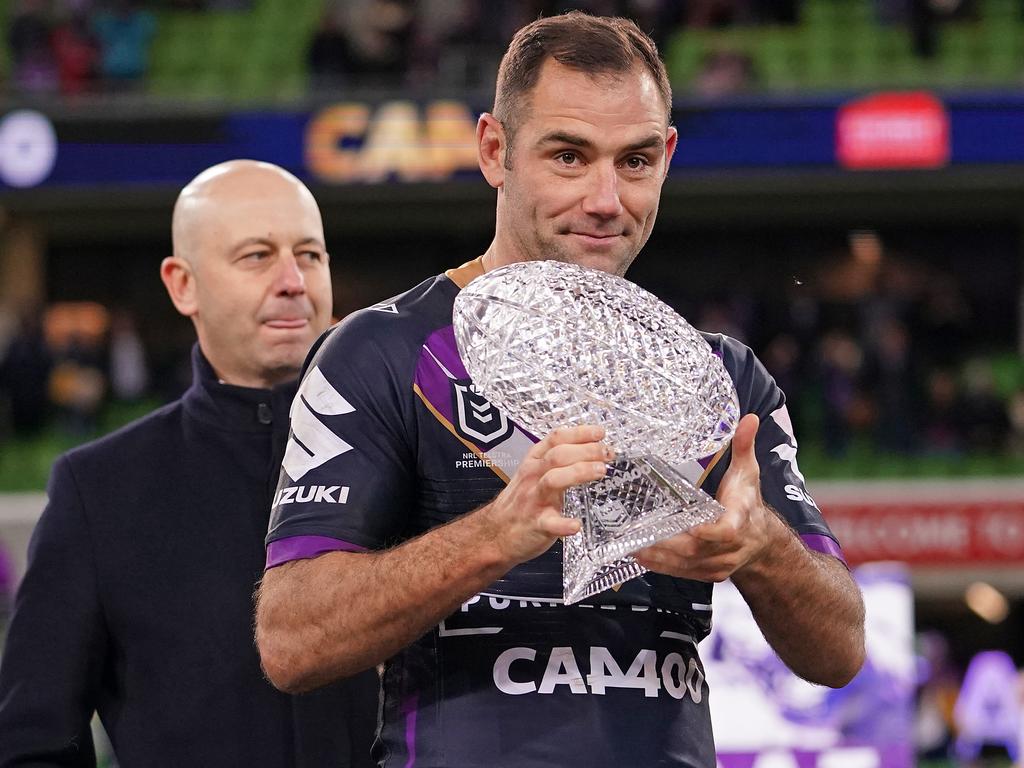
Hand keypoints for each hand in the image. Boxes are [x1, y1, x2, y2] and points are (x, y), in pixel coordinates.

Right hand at [478, 424, 611, 564]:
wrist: (496, 533)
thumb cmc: (521, 502)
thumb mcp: (534, 472)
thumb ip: (557, 460)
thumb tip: (593, 449)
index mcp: (535, 461)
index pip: (556, 439)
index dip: (580, 433)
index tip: (600, 433)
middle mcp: (533, 476)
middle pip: (559, 455)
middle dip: (586, 451)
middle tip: (608, 453)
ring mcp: (533, 500)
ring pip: (554, 480)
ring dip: (579, 472)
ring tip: (600, 471)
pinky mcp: (536, 524)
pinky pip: (550, 523)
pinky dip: (563, 525)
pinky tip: (576, 525)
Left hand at [634, 413, 778, 581]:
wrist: (760, 539)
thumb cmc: (747, 501)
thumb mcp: (748, 472)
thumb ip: (744, 447)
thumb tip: (750, 418)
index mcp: (739, 520)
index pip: (725, 531)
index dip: (708, 532)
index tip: (692, 528)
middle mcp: (730, 547)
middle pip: (696, 549)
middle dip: (668, 545)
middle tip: (639, 536)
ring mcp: (718, 564)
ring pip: (686, 564)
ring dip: (659, 557)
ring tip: (632, 546)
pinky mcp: (708, 574)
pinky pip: (683, 572)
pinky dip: (662, 566)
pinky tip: (641, 557)